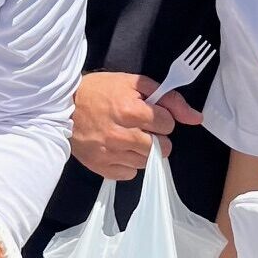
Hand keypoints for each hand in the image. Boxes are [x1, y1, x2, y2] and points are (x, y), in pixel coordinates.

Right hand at [71, 71, 201, 179]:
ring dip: (143, 150)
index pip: (168, 124)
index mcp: (130, 110)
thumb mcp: (134, 83)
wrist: (60, 107)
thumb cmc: (98, 92)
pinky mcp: (102, 168)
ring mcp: (110, 154)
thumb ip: (169, 98)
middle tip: (140, 127)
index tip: (148, 114)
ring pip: (148, 162)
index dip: (161, 118)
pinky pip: (130, 174)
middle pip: (162, 147)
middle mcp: (121, 135)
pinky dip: (128, 163)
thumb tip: (196, 118)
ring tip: (128, 138)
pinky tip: (118, 150)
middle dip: (156, 136)